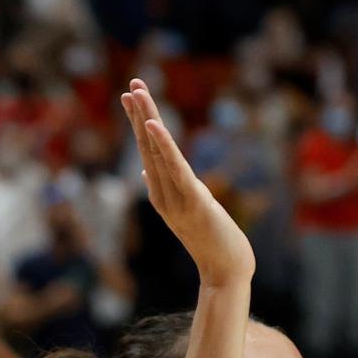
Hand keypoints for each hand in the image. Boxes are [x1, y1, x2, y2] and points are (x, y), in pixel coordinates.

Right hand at [120, 80, 253, 285]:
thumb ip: (168, 186)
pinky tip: (153, 125)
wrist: (226, 273)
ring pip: (156, 153)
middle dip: (139, 114)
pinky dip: (162, 145)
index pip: (147, 152)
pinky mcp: (192, 202)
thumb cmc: (212, 241)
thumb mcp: (189, 208)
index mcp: (161, 193)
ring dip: (146, 120)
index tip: (133, 95)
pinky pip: (175, 168)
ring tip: (137, 93)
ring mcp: (174, 199)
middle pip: (147, 147)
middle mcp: (162, 194)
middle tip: (131, 84)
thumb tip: (146, 168)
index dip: (139, 123)